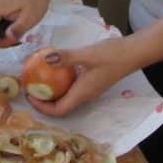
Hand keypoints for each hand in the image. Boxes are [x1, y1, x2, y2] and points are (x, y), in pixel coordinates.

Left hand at [23, 37, 138, 116]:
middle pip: (61, 106)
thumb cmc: (113, 55)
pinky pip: (71, 87)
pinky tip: (54, 68)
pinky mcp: (91, 81)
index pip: (59, 110)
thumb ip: (67, 56)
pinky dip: (60, 82)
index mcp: (83, 93)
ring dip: (51, 92)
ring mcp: (89, 88)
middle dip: (43, 100)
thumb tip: (46, 58)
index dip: (42, 107)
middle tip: (30, 86)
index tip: (29, 95)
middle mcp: (85, 94)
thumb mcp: (87, 53)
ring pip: (66, 96)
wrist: (133, 52)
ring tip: (38, 78)